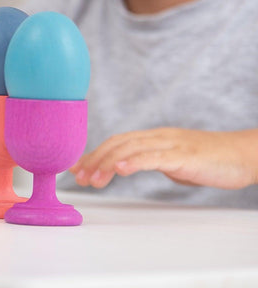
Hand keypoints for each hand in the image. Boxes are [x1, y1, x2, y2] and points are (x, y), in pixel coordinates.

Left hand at [70, 127, 257, 189]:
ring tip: (93, 179)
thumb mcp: (175, 161)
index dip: (94, 154)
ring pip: (130, 149)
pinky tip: (120, 170)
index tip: (76, 168)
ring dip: (107, 164)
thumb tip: (135, 167)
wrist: (243, 155)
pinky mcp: (183, 156)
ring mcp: (170, 144)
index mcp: (153, 138)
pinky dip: (134, 162)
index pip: (116, 143)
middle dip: (94, 160)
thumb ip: (154, 161)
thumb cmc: (211, 160)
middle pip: (117, 144)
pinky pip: (154, 157)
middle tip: (78, 178)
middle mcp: (157, 137)